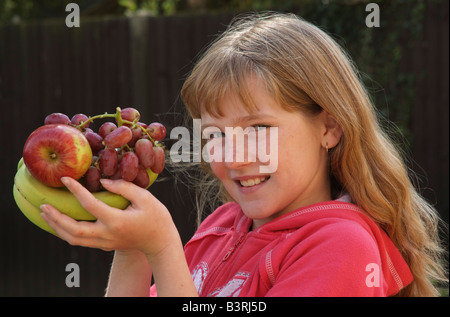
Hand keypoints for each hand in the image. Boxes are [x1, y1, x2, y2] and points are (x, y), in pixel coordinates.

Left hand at [40, 177, 176, 255]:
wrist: (160, 242)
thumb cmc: (156, 218)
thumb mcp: (145, 198)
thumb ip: (124, 188)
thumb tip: (104, 182)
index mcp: (116, 221)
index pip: (89, 205)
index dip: (75, 190)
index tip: (65, 179)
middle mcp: (107, 235)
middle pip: (73, 230)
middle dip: (56, 218)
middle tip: (44, 205)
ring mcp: (104, 243)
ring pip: (73, 239)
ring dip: (57, 227)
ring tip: (46, 214)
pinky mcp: (104, 245)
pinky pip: (80, 241)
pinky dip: (66, 232)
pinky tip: (60, 223)